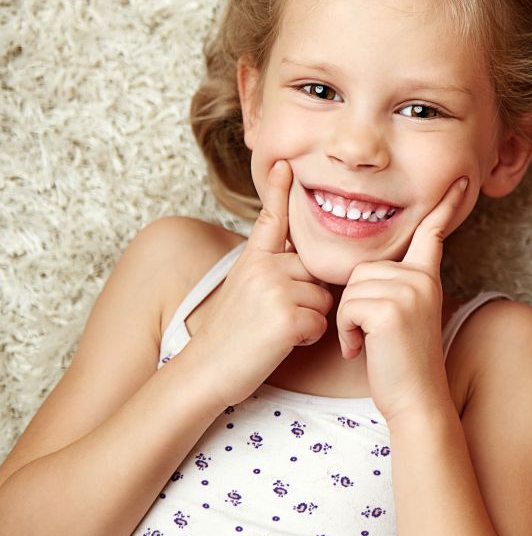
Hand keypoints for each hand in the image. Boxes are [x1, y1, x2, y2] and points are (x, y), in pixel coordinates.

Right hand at [190, 160, 333, 406]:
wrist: (204, 372)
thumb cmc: (231, 338)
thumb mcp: (245, 292)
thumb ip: (274, 272)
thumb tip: (309, 266)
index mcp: (253, 259)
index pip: (271, 219)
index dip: (279, 190)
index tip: (286, 163)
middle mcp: (263, 267)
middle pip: (317, 272)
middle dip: (308, 298)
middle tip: (273, 318)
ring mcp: (274, 289)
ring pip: (323, 298)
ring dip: (308, 319)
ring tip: (274, 331)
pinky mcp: (286, 315)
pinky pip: (321, 322)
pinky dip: (307, 338)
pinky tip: (279, 343)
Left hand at [336, 177, 468, 422]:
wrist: (416, 400)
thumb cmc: (402, 364)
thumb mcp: (404, 316)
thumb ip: (395, 287)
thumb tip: (371, 272)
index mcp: (426, 277)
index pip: (432, 233)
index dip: (444, 206)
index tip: (458, 180)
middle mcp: (421, 279)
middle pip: (363, 268)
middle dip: (355, 304)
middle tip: (372, 335)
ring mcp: (408, 292)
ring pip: (351, 287)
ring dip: (349, 319)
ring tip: (370, 342)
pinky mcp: (390, 309)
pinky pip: (347, 306)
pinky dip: (347, 332)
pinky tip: (362, 350)